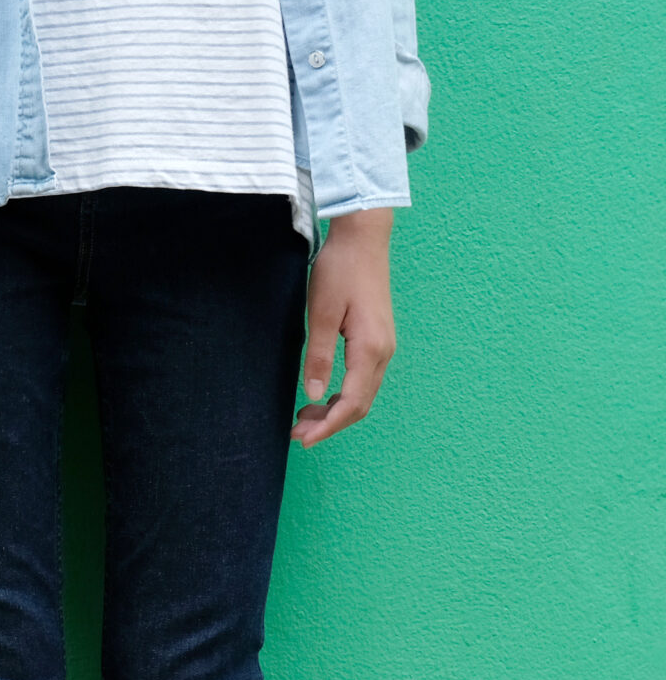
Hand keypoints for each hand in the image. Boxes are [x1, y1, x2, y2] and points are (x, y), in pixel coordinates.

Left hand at [294, 208, 395, 446]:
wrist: (363, 239)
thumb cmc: (340, 271)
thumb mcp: (321, 314)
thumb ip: (318, 356)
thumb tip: (311, 393)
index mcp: (370, 349)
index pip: (351, 403)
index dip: (327, 426)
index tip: (302, 440)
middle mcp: (383, 352)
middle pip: (360, 405)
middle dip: (329, 424)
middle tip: (296, 434)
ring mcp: (383, 346)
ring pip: (362, 394)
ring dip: (335, 411)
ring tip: (302, 418)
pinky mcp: (377, 339)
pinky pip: (363, 379)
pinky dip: (342, 395)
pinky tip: (319, 396)